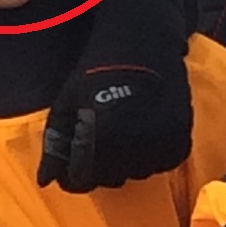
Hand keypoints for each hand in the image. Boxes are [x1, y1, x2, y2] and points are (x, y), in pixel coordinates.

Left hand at [38, 0, 193, 192]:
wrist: (143, 44)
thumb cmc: (96, 71)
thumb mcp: (67, 103)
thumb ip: (55, 145)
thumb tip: (44, 182)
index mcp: (101, 140)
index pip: (82, 181)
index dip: (72, 171)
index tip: (75, 155)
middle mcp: (133, 148)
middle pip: (109, 180)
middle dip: (99, 165)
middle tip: (99, 136)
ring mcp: (160, 144)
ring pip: (137, 174)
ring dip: (126, 161)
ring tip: (122, 130)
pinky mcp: (181, 139)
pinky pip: (162, 163)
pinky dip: (152, 153)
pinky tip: (143, 130)